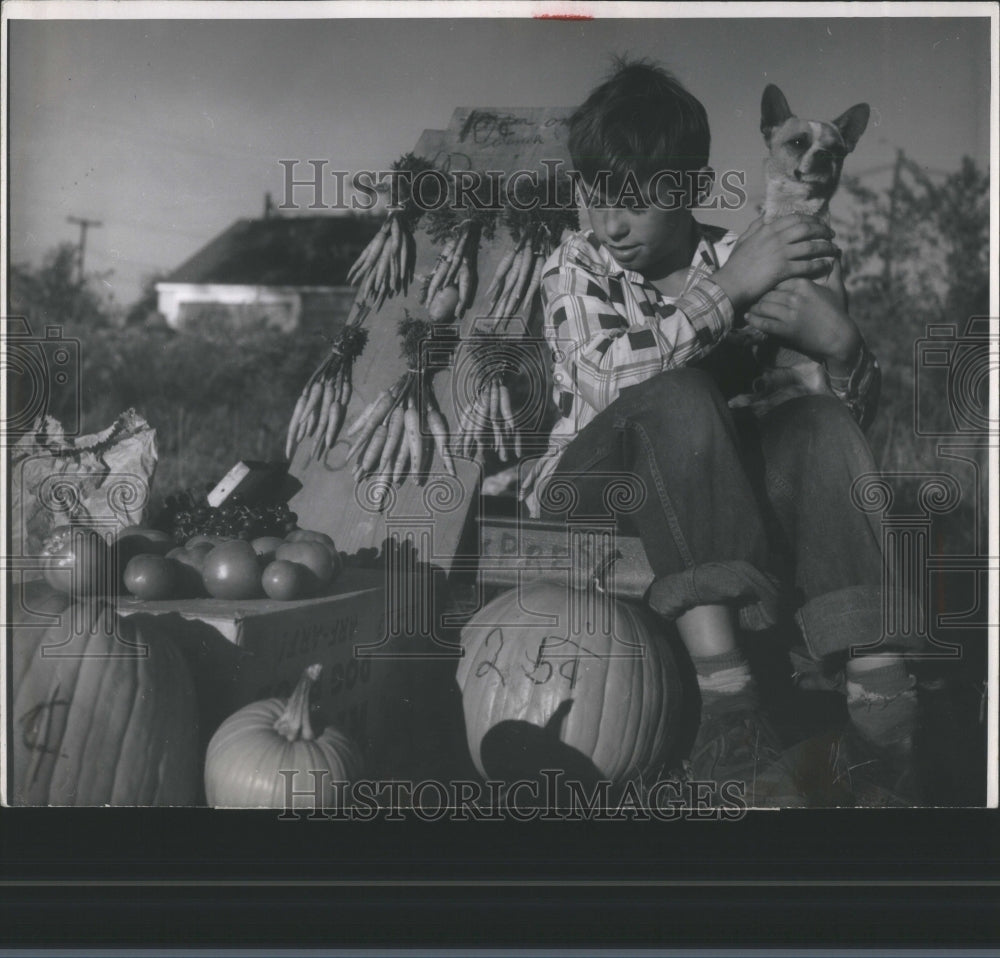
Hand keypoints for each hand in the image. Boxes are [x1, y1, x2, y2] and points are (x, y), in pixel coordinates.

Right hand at [713, 214, 837, 311]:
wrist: (730, 284)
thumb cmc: (735, 266)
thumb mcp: (743, 241)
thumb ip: (755, 227)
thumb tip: (764, 217)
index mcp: (767, 230)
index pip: (795, 219)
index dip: (811, 220)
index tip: (819, 224)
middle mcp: (776, 238)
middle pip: (807, 229)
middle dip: (823, 231)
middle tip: (831, 235)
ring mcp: (781, 254)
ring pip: (811, 246)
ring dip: (825, 247)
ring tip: (834, 250)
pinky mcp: (783, 270)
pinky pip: (808, 265)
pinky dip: (820, 264)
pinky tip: (827, 265)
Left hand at [745, 277, 861, 374]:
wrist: (840, 338)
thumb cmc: (838, 312)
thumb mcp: (837, 288)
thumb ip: (834, 269)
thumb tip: (838, 251)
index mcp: (803, 284)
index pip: (778, 278)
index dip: (769, 282)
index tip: (762, 282)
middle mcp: (794, 297)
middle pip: (768, 292)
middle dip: (759, 294)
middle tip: (750, 294)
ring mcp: (789, 314)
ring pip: (764, 306)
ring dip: (754, 307)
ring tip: (747, 306)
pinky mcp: (786, 329)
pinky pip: (764, 323)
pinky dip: (754, 320)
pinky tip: (747, 318)